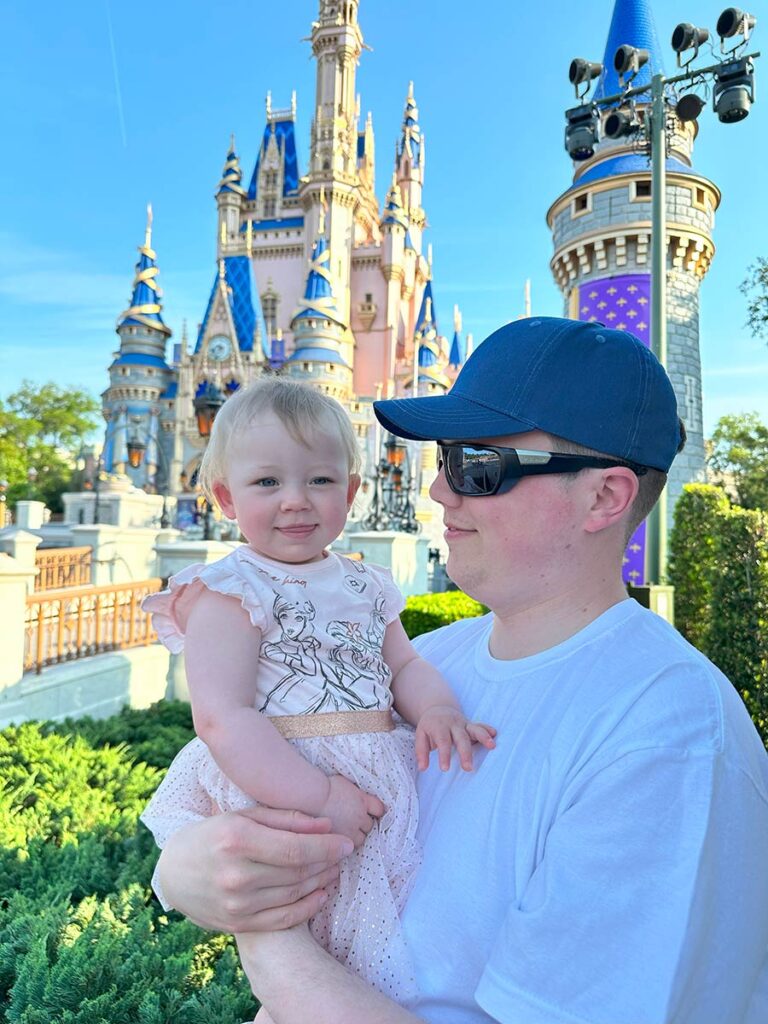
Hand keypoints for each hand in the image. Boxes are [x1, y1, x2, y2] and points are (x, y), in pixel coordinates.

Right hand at [156, 805, 353, 932]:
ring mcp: (236, 904)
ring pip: (293, 894)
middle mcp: (235, 875)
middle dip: (327, 862)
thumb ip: (286, 819)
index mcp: (236, 840)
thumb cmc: (214, 834)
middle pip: (297, 872)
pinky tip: (322, 893)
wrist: (174, 872)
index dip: (326, 847)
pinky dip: (307, 907)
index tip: (347, 842)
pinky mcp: (238, 924)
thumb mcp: (245, 816)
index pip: (294, 848)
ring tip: (334, 868)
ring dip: (321, 881)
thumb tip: (327, 825)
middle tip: (344, 853)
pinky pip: (283, 918)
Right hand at [317, 774, 385, 847]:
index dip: (375, 811)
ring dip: (357, 836)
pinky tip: (340, 841)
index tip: (372, 812)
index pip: (379, 809)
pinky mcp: (342, 839)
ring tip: (348, 834)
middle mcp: (360, 816)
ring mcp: (352, 829)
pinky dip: (347, 845)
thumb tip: (358, 796)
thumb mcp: (346, 784)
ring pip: (361, 838)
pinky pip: (350, 846)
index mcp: (363, 800)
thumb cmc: (326, 788)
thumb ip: (356, 793)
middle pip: (370, 825)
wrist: (314, 798)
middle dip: (364, 824)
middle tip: (355, 823)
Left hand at [415, 705, 495, 771]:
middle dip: (465, 753)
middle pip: (461, 738)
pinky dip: (488, 729)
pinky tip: (495, 734)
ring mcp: (464, 723)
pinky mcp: (471, 724)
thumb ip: (421, 752)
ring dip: (483, 737)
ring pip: (475, 729)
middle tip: (468, 768)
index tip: (445, 769)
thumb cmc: (429, 726)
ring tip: (492, 746)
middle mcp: (453, 724)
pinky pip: (480, 725)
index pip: (443, 741)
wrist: (438, 708)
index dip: (444, 755)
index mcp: (439, 727)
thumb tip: (422, 768)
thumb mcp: (421, 735)